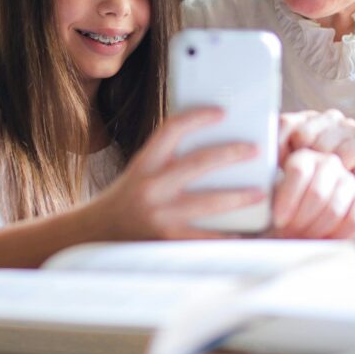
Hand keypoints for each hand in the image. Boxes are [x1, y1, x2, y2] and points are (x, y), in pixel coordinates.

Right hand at [84, 109, 268, 240]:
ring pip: (208, 202)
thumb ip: (168, 160)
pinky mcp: (168, 241)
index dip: (198, 117)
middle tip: (255, 150)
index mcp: (144, 163)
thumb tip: (212, 147)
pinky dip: (228, 235)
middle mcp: (151, 187)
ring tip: (259, 192)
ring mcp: (160, 215)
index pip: (172, 129)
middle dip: (231, 154)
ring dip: (238, 197)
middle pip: (198, 163)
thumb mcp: (141, 171)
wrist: (95, 234)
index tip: (222, 112)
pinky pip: (206, 237)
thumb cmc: (126, 200)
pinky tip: (245, 232)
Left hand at [267, 149, 354, 238]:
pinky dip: (336, 236)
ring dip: (315, 230)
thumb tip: (256, 201)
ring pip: (334, 209)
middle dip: (300, 220)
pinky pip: (353, 221)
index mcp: (303, 157)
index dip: (288, 199)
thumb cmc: (284, 206)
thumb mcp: (270, 195)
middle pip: (317, 193)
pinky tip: (321, 240)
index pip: (299, 172)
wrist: (308, 212)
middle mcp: (328, 163)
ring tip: (301, 238)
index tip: (278, 220)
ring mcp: (348, 179)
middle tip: (289, 234)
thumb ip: (266, 194)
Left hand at [280, 110, 354, 223]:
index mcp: (308, 120)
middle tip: (304, 181)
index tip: (276, 168)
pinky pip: (341, 157)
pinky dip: (339, 174)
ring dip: (320, 171)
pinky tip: (343, 179)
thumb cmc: (331, 184)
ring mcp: (348, 126)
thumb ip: (282, 160)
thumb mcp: (302, 170)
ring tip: (325, 182)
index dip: (276, 146)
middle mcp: (328, 117)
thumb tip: (256, 161)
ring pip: (320, 147)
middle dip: (299, 161)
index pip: (283, 123)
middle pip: (301, 135)